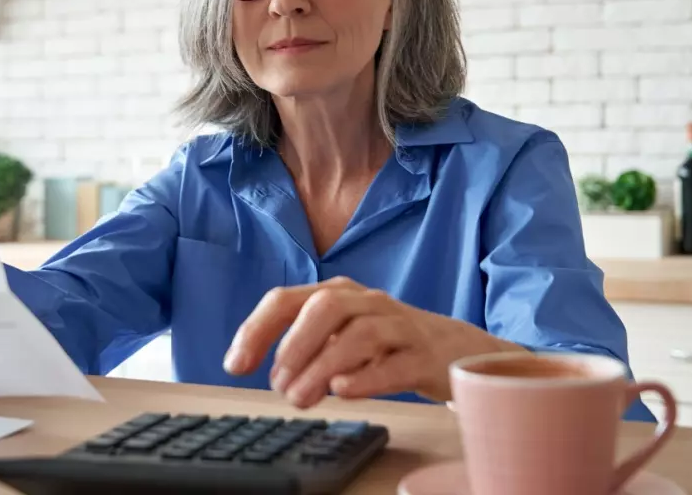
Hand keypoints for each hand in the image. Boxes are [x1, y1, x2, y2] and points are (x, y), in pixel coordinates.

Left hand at [223, 277, 517, 408]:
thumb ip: (307, 348)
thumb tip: (273, 373)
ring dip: (323, 366)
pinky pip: (396, 363)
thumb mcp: (342, 336)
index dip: (256, 330)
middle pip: (325, 306)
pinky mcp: (425, 356)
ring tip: (301, 398)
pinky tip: (343, 390)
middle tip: (276, 383)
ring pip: (360, 335)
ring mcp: (399, 326)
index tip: (234, 365)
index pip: (287, 299)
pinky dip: (367, 377)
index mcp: (339, 294)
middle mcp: (367, 302)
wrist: (456, 350)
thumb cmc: (388, 344)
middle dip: (294, 344)